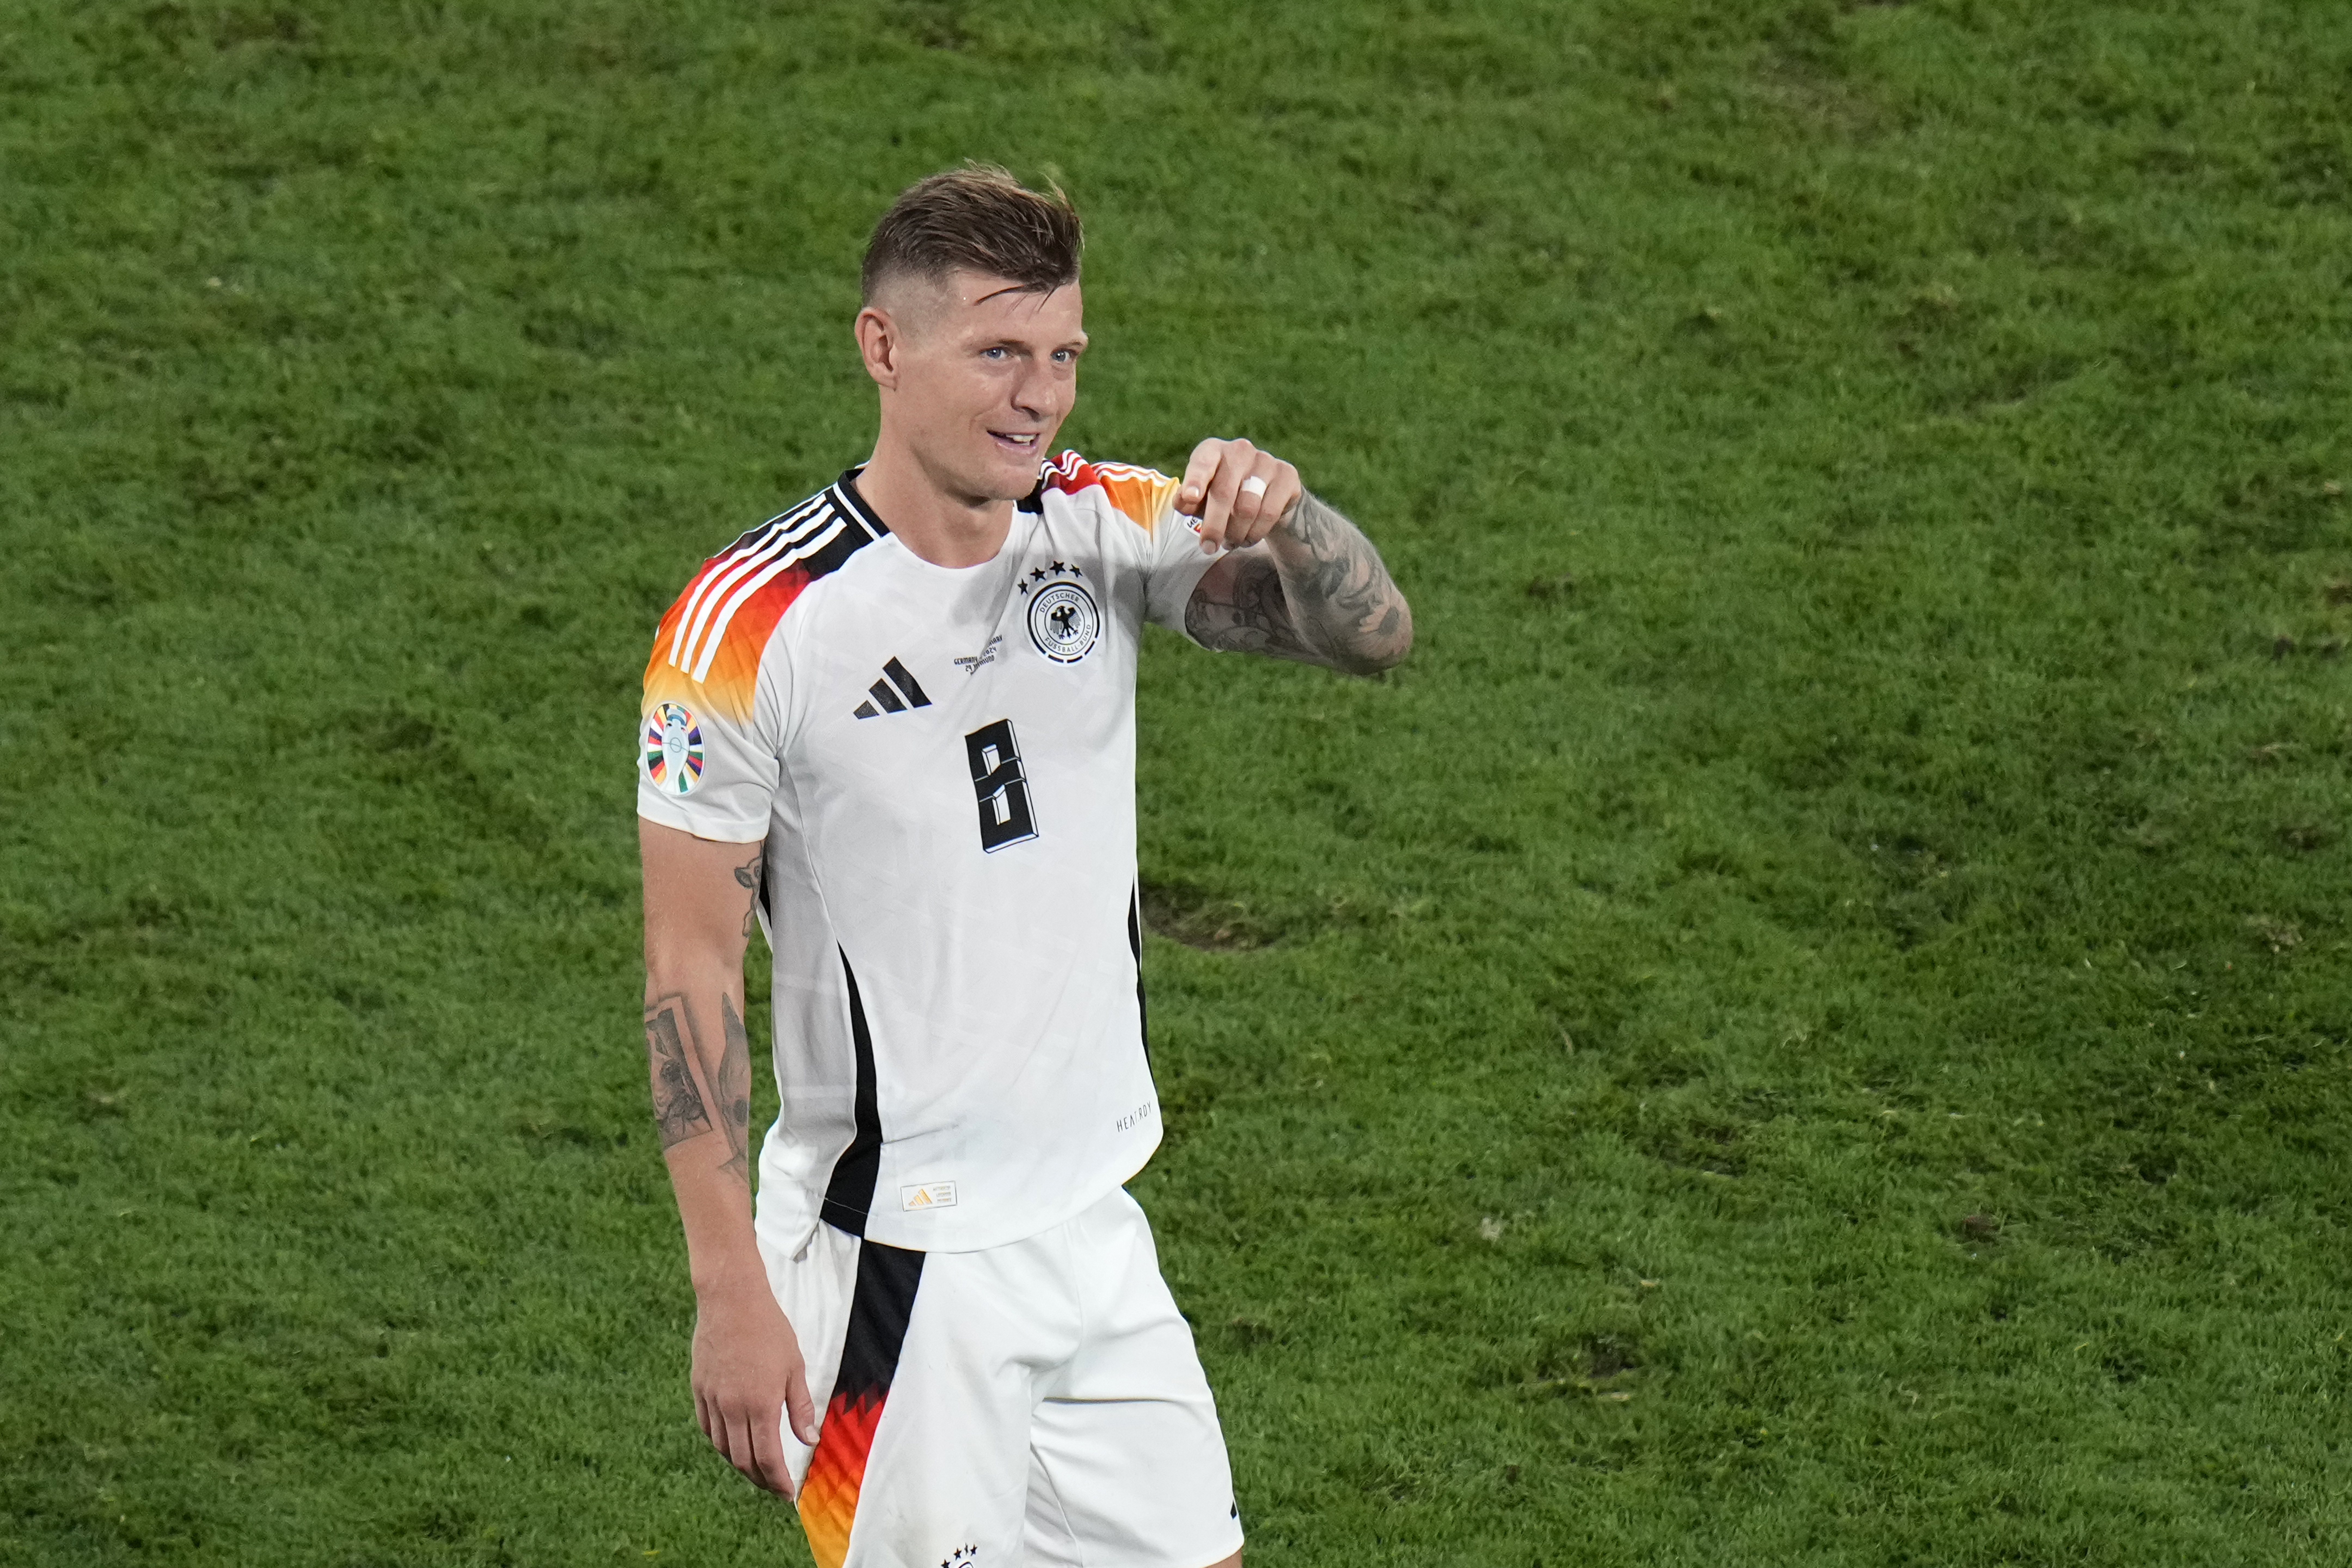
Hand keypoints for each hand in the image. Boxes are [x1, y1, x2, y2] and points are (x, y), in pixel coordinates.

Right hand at [690, 1271, 819, 1494]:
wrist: (731, 1301)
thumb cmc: (769, 1330)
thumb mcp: (794, 1367)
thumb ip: (800, 1407)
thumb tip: (810, 1440)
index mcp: (760, 1404)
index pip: (767, 1458)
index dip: (778, 1481)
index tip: (788, 1494)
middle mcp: (733, 1408)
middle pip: (743, 1460)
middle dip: (761, 1480)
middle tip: (775, 1486)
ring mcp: (712, 1400)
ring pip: (723, 1448)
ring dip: (740, 1465)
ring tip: (757, 1470)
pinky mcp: (699, 1390)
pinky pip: (708, 1428)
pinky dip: (721, 1444)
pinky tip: (732, 1445)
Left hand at [1177, 437, 1303, 554]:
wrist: (1267, 494)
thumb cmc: (1225, 496)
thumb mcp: (1202, 499)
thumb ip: (1189, 501)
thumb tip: (1183, 502)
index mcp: (1212, 450)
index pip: (1202, 463)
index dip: (1195, 481)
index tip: (1190, 498)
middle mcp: (1239, 450)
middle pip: (1224, 493)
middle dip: (1214, 526)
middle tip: (1208, 548)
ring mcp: (1265, 460)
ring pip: (1247, 507)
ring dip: (1235, 533)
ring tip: (1230, 543)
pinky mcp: (1286, 474)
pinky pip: (1269, 512)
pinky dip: (1255, 533)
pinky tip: (1248, 539)